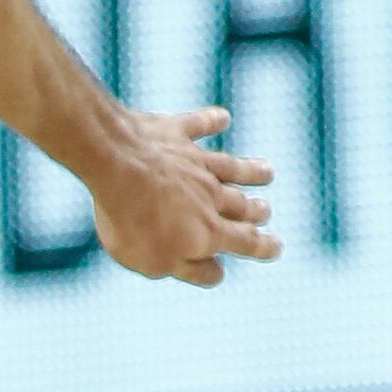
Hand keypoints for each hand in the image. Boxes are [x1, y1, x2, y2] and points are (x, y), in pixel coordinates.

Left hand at [92, 107, 280, 286]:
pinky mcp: (175, 133)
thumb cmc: (132, 220)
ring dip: (251, 170)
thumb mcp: (157, 262)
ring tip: (267, 172)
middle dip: (256, 211)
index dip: (263, 247)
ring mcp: (194, 161)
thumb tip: (217, 273)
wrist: (115, 165)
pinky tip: (223, 118)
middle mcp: (210, 194)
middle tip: (266, 211)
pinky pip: (199, 125)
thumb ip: (191, 269)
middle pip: (240, 204)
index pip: (245, 242)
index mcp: (209, 230)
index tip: (276, 248)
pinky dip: (212, 121)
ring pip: (231, 167)